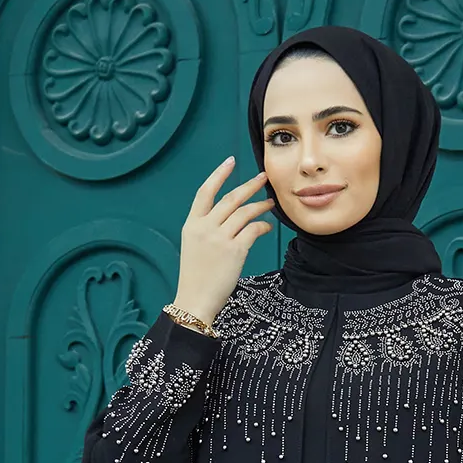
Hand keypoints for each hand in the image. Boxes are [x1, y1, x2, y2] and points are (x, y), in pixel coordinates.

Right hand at [173, 155, 274, 326]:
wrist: (195, 301)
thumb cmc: (196, 277)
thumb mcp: (194, 246)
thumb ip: (206, 228)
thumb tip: (228, 216)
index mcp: (192, 224)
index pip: (205, 192)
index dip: (219, 174)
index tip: (231, 161)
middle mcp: (205, 227)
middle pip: (230, 198)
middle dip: (249, 186)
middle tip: (263, 177)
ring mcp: (220, 239)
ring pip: (244, 212)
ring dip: (260, 205)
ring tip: (270, 203)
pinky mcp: (235, 251)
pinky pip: (253, 230)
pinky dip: (262, 226)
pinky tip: (266, 226)